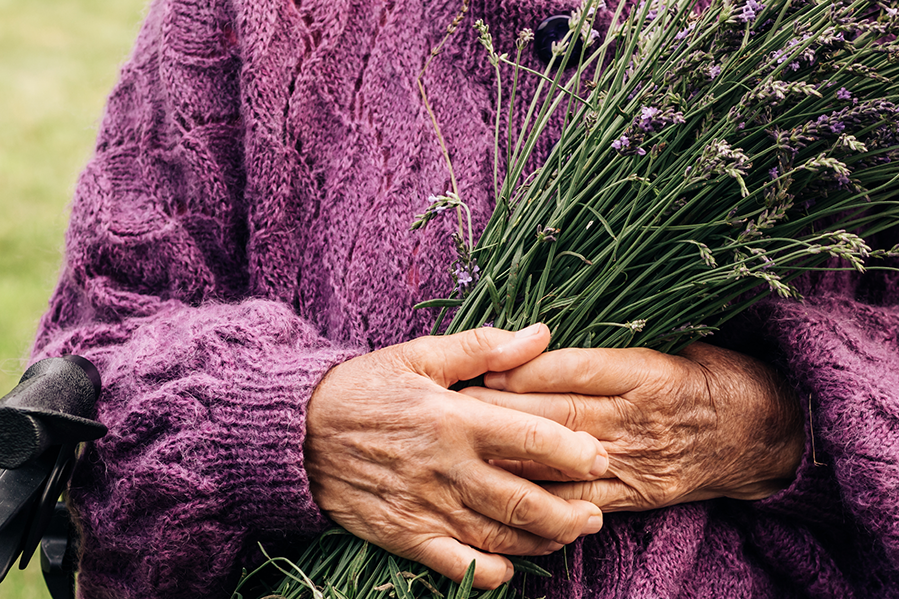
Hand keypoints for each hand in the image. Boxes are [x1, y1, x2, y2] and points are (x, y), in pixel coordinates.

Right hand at [304, 324, 607, 589]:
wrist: (292, 433)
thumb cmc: (363, 388)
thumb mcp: (420, 355)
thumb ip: (483, 347)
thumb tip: (541, 334)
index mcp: (453, 418)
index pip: (527, 438)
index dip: (571, 452)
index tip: (600, 458)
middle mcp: (443, 467)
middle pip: (520, 499)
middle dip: (567, 511)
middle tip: (596, 513)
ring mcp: (423, 505)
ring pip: (495, 534)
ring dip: (538, 541)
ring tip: (569, 536)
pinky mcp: (402, 533)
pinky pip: (451, 561)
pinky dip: (484, 570)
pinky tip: (510, 570)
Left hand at [460, 342, 803, 510]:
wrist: (766, 436)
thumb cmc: (719, 379)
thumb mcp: (685, 344)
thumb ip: (625, 345)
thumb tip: (555, 333)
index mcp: (651, 372)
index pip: (579, 369)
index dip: (530, 367)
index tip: (490, 363)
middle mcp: (640, 418)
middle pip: (561, 413)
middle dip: (505, 410)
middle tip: (457, 403)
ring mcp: (637, 460)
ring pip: (565, 458)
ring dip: (514, 453)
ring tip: (468, 447)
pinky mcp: (637, 493)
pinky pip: (583, 498)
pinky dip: (545, 497)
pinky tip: (507, 493)